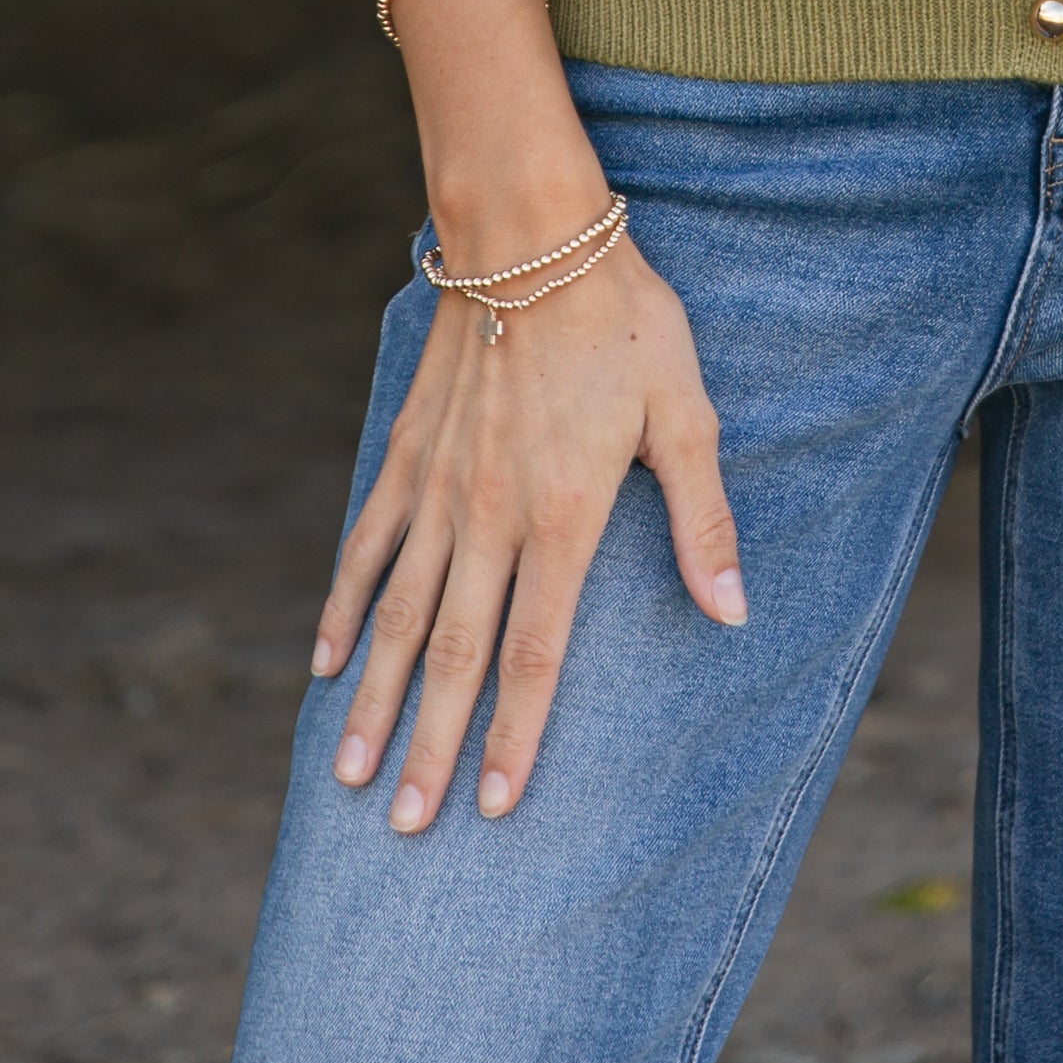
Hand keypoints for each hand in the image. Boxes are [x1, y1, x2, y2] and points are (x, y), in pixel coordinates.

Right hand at [310, 223, 743, 830]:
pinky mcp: (407, 453)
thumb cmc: (624, 320)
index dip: (513, 736)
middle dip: (430, 747)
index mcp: (562, 516)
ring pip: (398, 614)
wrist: (532, 234)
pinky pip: (366, 544)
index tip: (491, 808)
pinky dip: (345, 606)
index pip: (533, 654)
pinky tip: (328, 661)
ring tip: (350, 773)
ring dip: (375, 699)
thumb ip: (703, 520)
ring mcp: (438, 487)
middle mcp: (489, 516)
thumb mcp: (686, 414)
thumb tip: (734, 614)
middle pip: (453, 655)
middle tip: (404, 827)